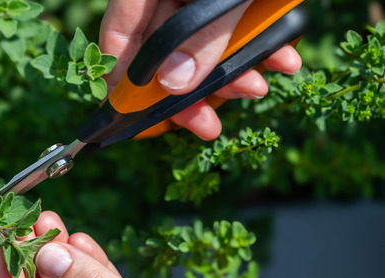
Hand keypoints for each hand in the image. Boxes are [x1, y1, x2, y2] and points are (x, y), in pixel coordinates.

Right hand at [100, 0, 302, 139]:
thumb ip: (204, 33)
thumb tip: (173, 85)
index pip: (121, 38)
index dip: (124, 86)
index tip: (138, 121)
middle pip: (163, 50)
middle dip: (191, 92)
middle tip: (206, 126)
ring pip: (202, 44)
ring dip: (231, 73)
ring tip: (257, 87)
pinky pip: (233, 27)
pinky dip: (256, 46)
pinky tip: (280, 60)